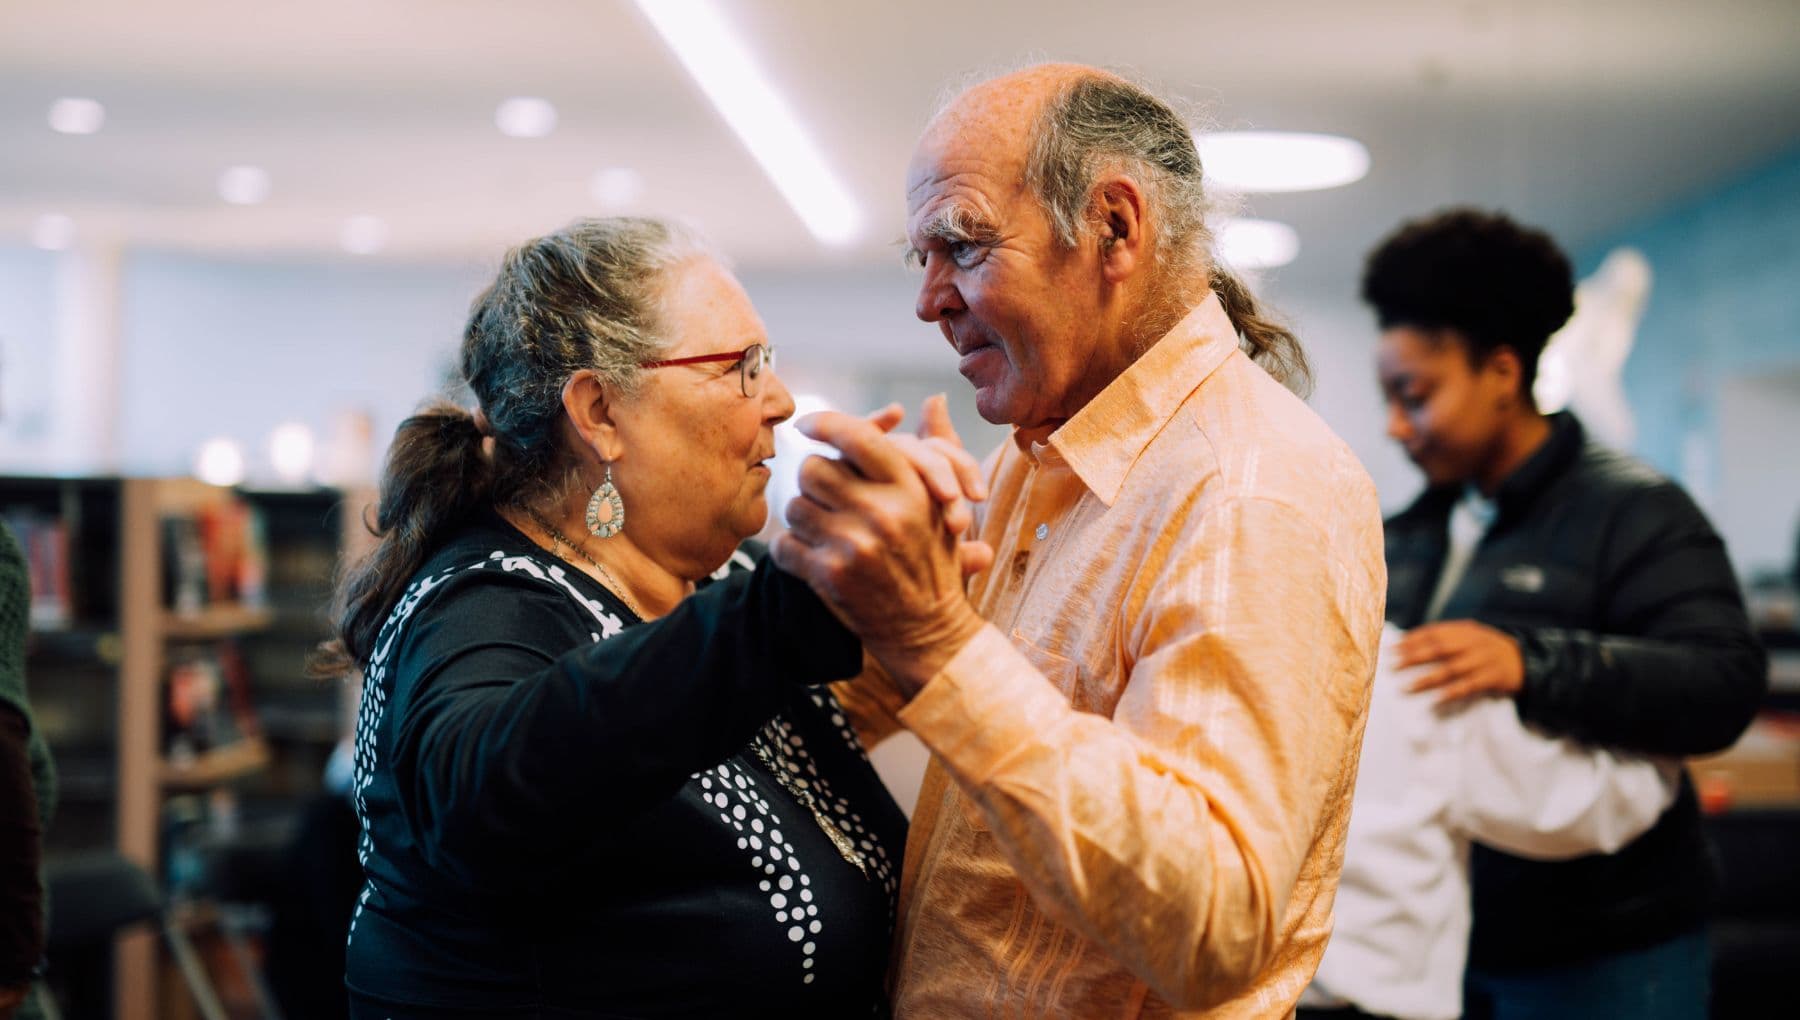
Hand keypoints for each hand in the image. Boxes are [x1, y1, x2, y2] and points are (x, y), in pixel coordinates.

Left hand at [772, 408, 987, 696]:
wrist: (930, 631)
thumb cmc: (935, 561)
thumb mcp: (943, 504)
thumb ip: (936, 450)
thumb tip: (934, 400)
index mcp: (910, 488)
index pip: (857, 437)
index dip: (825, 424)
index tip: (806, 426)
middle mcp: (883, 511)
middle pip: (814, 469)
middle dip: (814, 482)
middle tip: (824, 497)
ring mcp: (854, 544)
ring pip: (795, 507)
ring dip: (802, 519)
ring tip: (823, 532)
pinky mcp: (830, 575)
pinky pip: (785, 546)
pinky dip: (791, 552)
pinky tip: (810, 559)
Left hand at [1396, 620, 1524, 704]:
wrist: (1525, 660)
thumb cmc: (1487, 649)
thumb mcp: (1471, 636)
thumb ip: (1447, 637)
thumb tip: (1410, 643)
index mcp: (1465, 630)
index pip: (1434, 632)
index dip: (1412, 639)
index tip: (1393, 647)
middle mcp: (1473, 643)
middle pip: (1439, 649)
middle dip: (1413, 657)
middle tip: (1393, 666)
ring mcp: (1483, 660)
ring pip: (1451, 670)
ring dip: (1427, 679)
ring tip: (1407, 687)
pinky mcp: (1492, 677)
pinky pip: (1468, 686)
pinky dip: (1451, 692)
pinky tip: (1436, 700)